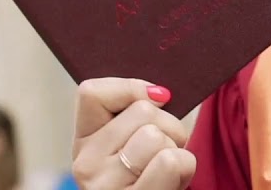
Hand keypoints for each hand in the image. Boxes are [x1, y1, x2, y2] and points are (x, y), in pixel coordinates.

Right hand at [72, 78, 195, 189]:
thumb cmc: (152, 175)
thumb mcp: (134, 142)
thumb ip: (137, 112)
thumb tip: (158, 93)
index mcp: (84, 144)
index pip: (91, 92)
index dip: (131, 89)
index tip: (153, 101)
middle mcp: (85, 166)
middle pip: (142, 111)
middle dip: (169, 125)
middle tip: (162, 152)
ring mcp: (106, 187)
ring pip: (157, 136)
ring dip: (177, 148)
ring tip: (166, 170)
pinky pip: (171, 161)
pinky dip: (186, 167)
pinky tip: (173, 183)